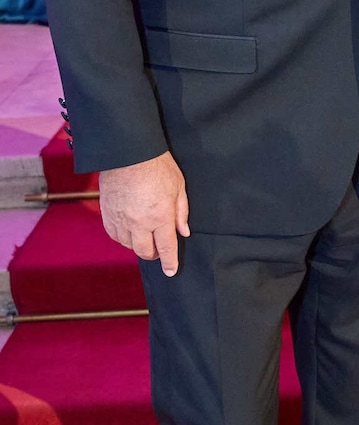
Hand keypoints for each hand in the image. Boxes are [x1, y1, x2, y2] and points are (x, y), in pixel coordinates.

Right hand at [99, 151, 189, 275]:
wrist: (128, 153)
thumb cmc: (156, 165)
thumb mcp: (178, 185)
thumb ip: (181, 211)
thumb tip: (183, 231)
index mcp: (160, 216)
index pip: (166, 248)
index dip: (169, 262)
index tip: (171, 271)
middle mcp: (139, 223)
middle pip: (145, 251)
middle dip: (154, 254)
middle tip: (159, 248)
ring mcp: (121, 220)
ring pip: (128, 245)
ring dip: (138, 244)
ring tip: (145, 235)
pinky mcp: (108, 215)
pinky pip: (115, 235)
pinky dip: (123, 237)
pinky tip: (129, 229)